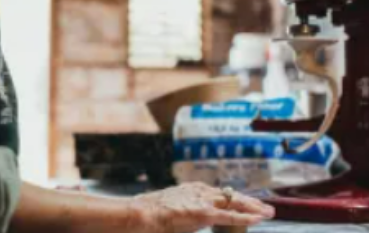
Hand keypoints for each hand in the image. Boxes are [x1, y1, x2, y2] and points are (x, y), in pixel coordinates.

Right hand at [129, 183, 273, 232]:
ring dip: (253, 208)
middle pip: (230, 195)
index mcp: (191, 189)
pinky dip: (246, 217)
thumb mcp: (172, 209)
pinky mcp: (202, 213)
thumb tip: (191, 219)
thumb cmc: (150, 215)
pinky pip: (230, 215)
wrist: (140, 214)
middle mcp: (198, 191)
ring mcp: (201, 200)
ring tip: (268, 212)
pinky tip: (259, 218)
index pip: (220, 193)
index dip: (236, 199)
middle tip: (266, 207)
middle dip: (250, 202)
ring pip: (234, 202)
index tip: (248, 204)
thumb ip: (186, 212)